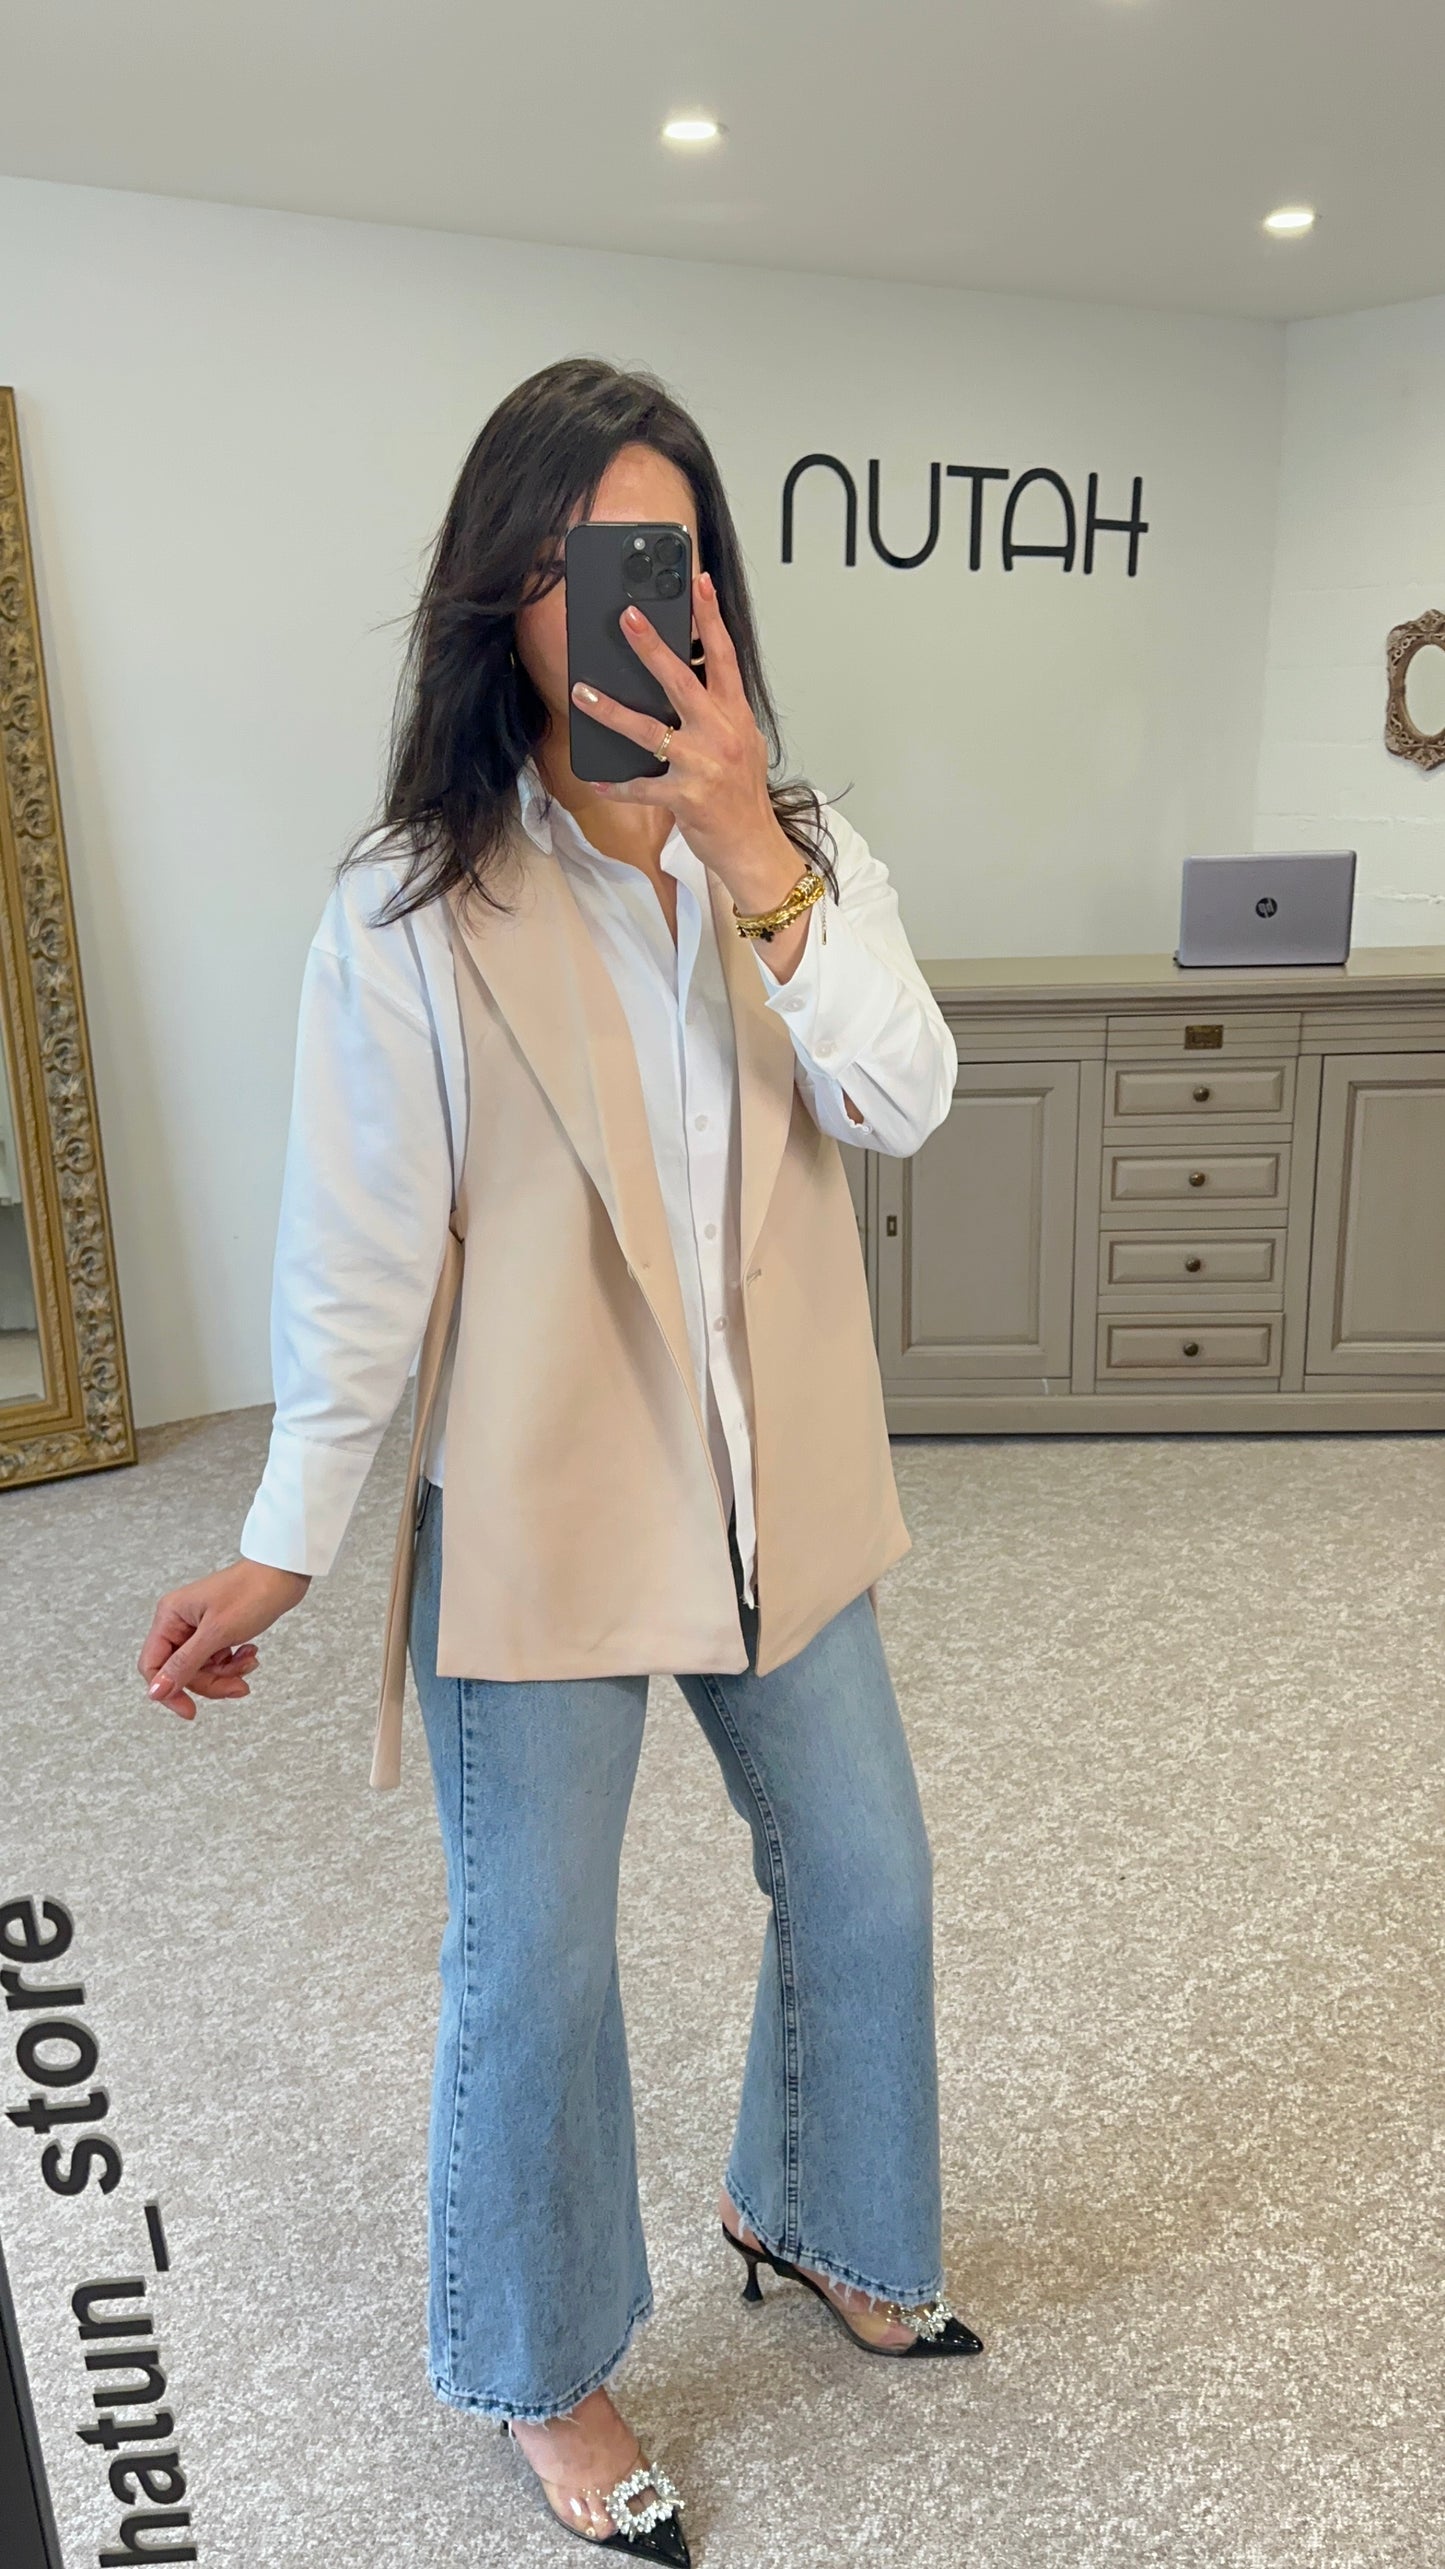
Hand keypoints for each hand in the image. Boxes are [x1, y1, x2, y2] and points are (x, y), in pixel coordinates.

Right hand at [137, 1558, 310, 1723]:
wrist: (284, 1574)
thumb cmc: (251, 1593)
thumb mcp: (216, 1634)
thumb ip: (184, 1665)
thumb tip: (155, 1692)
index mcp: (170, 1617)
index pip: (152, 1666)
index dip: (168, 1691)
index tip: (190, 1711)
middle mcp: (179, 1622)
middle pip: (181, 1672)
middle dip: (211, 1682)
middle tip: (238, 1686)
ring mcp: (198, 1627)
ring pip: (202, 1669)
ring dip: (227, 1673)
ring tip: (249, 1661)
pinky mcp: (217, 1631)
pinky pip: (217, 1660)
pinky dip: (234, 1663)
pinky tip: (250, 1653)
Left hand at [570, 570, 800, 909]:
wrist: (755, 846)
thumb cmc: (743, 794)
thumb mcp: (741, 743)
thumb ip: (717, 712)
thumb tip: (684, 681)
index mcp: (735, 716)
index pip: (725, 657)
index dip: (711, 618)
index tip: (698, 583)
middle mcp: (721, 734)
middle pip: (682, 681)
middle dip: (652, 648)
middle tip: (627, 617)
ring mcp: (703, 766)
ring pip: (650, 731)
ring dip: (611, 711)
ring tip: (582, 692)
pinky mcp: (686, 797)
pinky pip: (642, 787)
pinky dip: (618, 785)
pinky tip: (597, 778)